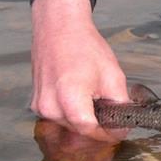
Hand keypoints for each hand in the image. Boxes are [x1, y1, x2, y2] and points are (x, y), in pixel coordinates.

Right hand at [31, 0, 129, 139]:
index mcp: (68, 98)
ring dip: (86, 119)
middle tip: (113, 113)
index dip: (109, 133)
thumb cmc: (84, 47)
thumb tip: (123, 126)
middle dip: (99, 126)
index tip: (121, 129)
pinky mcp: (37, 103)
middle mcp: (49, 105)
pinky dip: (73, 112)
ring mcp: (40, 106)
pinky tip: (82, 96)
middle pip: (80, 130)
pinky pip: (60, 117)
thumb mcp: (113, 76)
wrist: (59, 28)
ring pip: (70, 125)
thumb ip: (120, 105)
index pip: (90, 130)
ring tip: (96, 99)